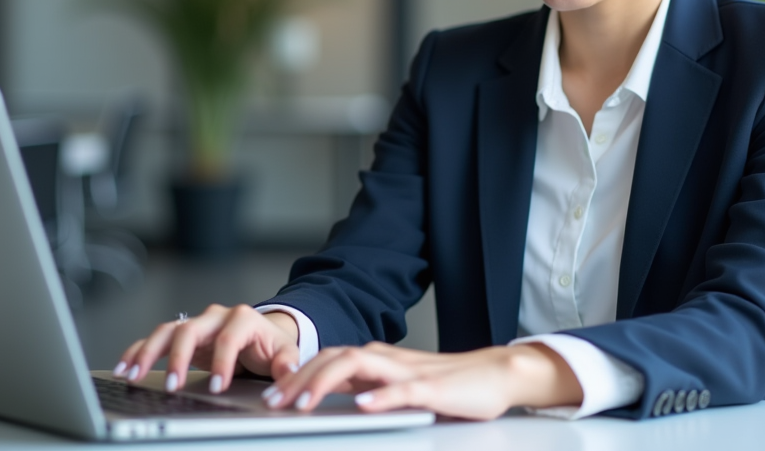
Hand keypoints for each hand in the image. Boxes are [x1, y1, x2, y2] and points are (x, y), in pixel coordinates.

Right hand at [115, 304, 300, 392]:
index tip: (218, 387)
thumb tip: (287, 373)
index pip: (229, 338)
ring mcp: (196, 324)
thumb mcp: (285, 353)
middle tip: (173, 385)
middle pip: (190, 330)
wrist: (261, 336)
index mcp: (242, 319)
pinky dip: (138, 351)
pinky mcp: (181, 335)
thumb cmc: (270, 346)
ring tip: (132, 376)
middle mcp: (215, 317)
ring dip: (148, 353)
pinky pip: (155, 339)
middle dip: (179, 357)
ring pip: (167, 331)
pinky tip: (124, 369)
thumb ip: (287, 363)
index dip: (223, 362)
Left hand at [261, 342, 582, 420]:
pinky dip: (380, 396)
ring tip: (302, 402)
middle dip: (298, 379)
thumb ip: (366, 387)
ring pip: (359, 367)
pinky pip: (401, 390)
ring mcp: (407, 372)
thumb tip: (328, 396)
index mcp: (376, 359)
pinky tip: (363, 406)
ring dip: (326, 382)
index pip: (327, 360)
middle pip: (334, 359)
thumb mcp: (396, 386)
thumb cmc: (446, 384)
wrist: (494, 374)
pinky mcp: (431, 388)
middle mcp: (386, 359)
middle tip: (272, 402)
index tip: (270, 395)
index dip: (295, 375)